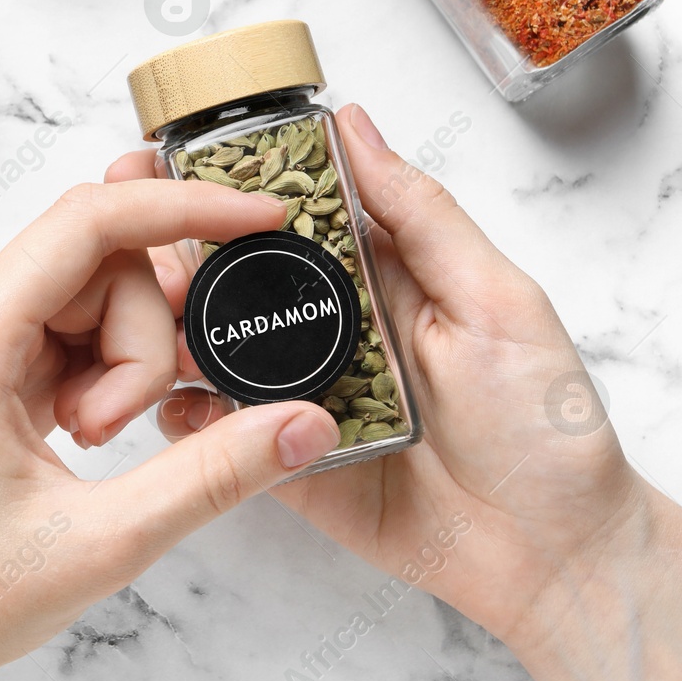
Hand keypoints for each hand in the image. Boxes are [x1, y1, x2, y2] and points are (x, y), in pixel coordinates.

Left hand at [0, 180, 341, 680]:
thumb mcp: (107, 540)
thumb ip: (215, 473)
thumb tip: (303, 424)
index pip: (88, 223)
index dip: (183, 209)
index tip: (259, 216)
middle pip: (98, 264)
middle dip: (142, 341)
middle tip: (122, 431)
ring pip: (88, 296)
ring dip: (121, 364)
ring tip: (90, 445)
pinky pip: (63, 326)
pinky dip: (98, 371)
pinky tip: (86, 431)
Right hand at [108, 104, 681, 680]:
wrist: (550, 555)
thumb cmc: (545, 424)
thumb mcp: (495, 300)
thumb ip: (421, 216)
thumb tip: (356, 125)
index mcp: (376, 275)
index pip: (285, 213)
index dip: (225, 185)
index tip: (168, 158)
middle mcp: (329, 327)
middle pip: (234, 279)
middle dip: (175, 258)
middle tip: (131, 248)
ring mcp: (301, 394)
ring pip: (212, 351)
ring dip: (170, 332)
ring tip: (139, 322)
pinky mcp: (283, 459)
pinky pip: (218, 432)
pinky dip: (185, 416)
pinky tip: (165, 400)